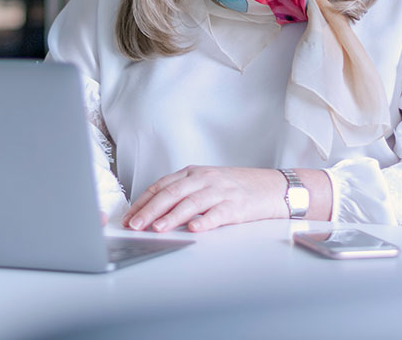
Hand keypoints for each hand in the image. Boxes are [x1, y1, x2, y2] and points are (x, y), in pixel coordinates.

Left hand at [121, 165, 286, 233]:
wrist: (272, 187)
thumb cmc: (237, 187)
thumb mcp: (207, 183)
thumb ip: (184, 192)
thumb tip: (154, 210)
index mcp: (194, 173)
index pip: (162, 186)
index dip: (144, 201)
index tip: (129, 216)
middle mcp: (205, 179)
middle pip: (172, 193)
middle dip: (150, 210)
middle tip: (135, 224)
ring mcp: (221, 191)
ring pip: (191, 203)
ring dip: (172, 217)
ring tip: (157, 228)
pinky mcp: (236, 206)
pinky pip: (218, 214)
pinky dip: (205, 221)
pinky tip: (194, 229)